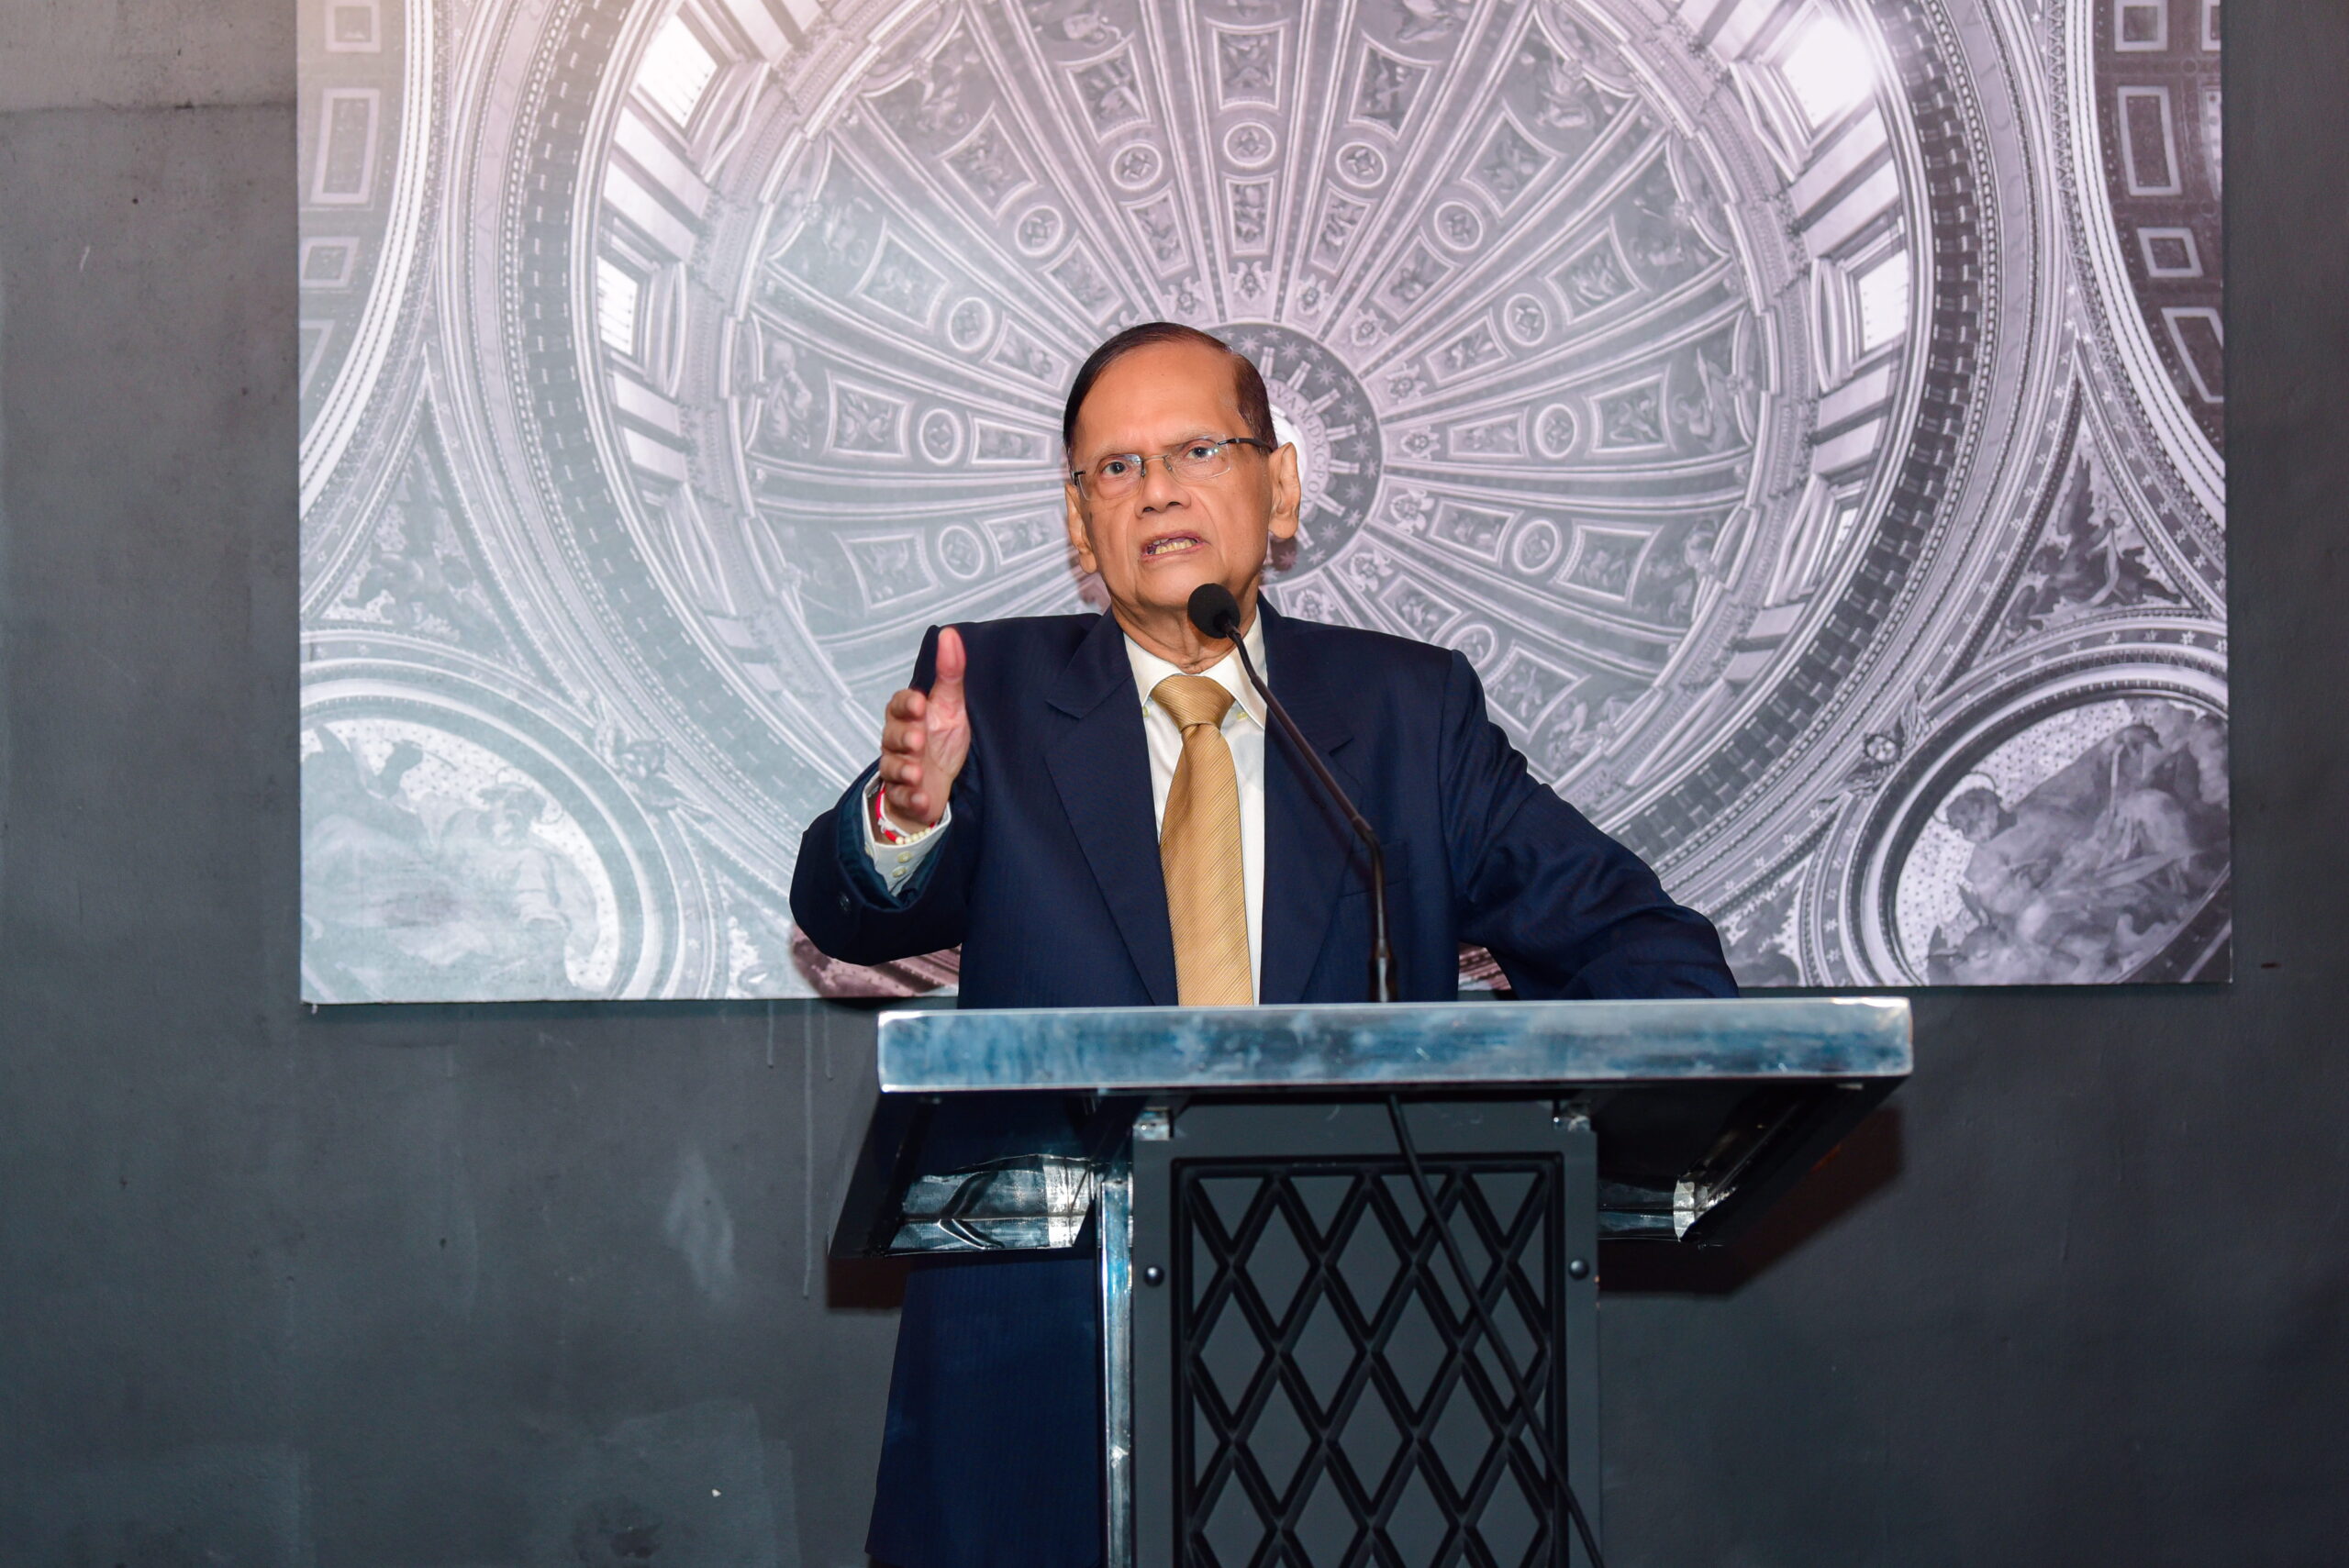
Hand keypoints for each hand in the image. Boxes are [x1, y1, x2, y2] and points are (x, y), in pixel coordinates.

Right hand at [876, 626, 968, 829]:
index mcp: (907, 716)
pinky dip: (911, 799)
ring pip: (893, 767)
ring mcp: (898, 768)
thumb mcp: (951, 706)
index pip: (898, 705)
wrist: (938, 783)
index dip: (906, 704)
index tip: (919, 703)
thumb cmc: (941, 740)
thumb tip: (950, 634)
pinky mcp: (903, 795)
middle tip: (918, 740)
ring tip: (917, 774)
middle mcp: (897, 741)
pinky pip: (902, 797)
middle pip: (892, 736)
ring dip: (904, 770)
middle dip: (904, 738)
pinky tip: (922, 800)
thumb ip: (950, 673)